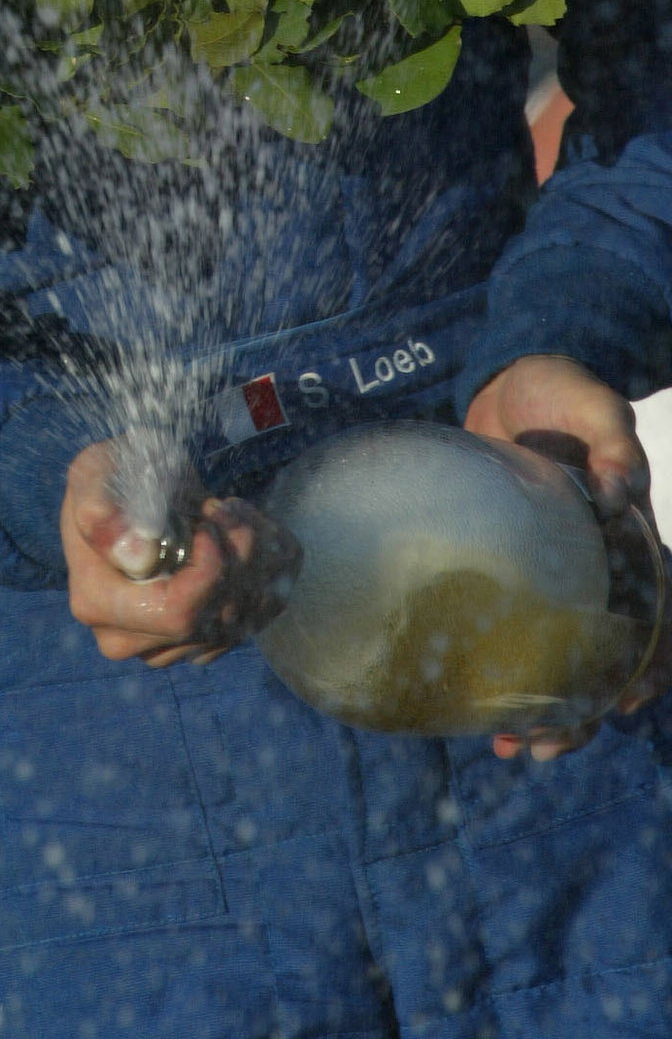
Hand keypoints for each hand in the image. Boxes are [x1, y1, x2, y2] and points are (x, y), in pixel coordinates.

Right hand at [62, 441, 300, 666]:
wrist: (128, 494)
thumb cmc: (110, 479)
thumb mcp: (94, 473)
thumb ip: (103, 511)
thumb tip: (139, 558)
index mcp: (97, 604)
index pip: (177, 614)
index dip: (211, 569)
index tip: (209, 519)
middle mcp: (130, 639)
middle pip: (215, 619)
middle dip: (239, 558)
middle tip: (227, 509)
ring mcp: (168, 647)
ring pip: (243, 620)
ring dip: (257, 558)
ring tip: (234, 514)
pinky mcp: (200, 643)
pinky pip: (255, 619)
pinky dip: (266, 573)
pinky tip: (246, 535)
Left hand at [465, 352, 664, 760]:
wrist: (507, 377)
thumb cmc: (559, 390)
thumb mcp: (593, 402)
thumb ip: (614, 440)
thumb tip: (622, 494)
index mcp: (632, 545)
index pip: (658, 623)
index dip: (652, 669)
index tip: (624, 702)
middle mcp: (599, 570)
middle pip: (606, 659)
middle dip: (583, 711)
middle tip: (543, 746)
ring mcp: (556, 574)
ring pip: (561, 657)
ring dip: (544, 706)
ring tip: (509, 746)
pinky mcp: (514, 568)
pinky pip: (512, 626)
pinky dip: (498, 665)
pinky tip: (471, 698)